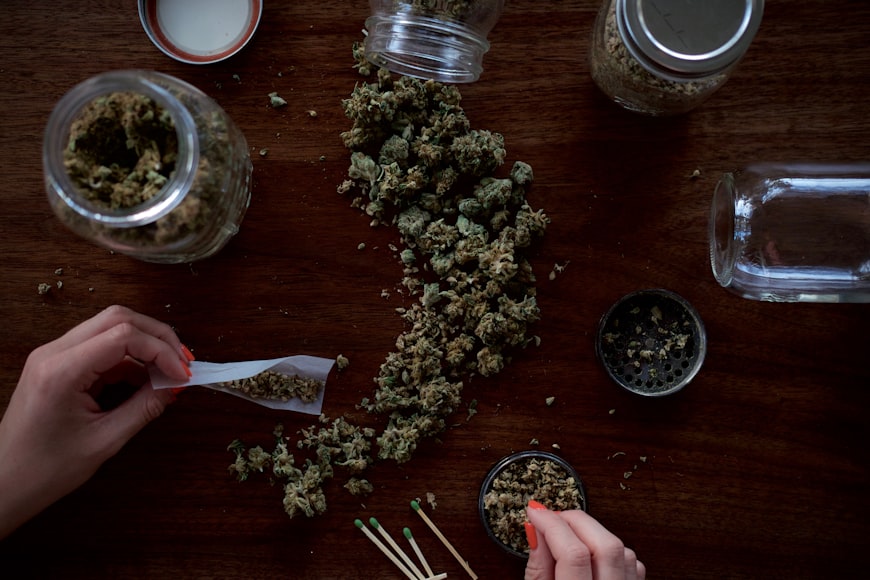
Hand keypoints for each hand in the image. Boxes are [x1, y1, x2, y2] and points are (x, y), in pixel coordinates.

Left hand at [0, 305, 192, 538]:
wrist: (4, 483)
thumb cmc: (44, 470)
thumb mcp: (104, 441)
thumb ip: (144, 408)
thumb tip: (174, 386)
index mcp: (61, 371)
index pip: (123, 336)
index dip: (161, 350)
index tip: (182, 374)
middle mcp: (53, 353)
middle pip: (118, 319)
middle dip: (157, 337)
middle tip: (182, 362)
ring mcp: (53, 355)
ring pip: (111, 327)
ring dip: (145, 344)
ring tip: (168, 371)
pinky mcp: (58, 364)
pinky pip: (101, 346)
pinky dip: (129, 358)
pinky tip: (146, 379)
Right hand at [524, 500, 644, 579]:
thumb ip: (538, 570)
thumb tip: (535, 530)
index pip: (573, 554)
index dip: (551, 525)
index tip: (535, 512)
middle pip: (605, 544)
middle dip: (575, 521)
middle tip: (552, 518)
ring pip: (622, 549)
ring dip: (593, 534)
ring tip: (568, 537)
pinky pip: (632, 563)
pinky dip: (611, 551)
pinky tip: (592, 555)